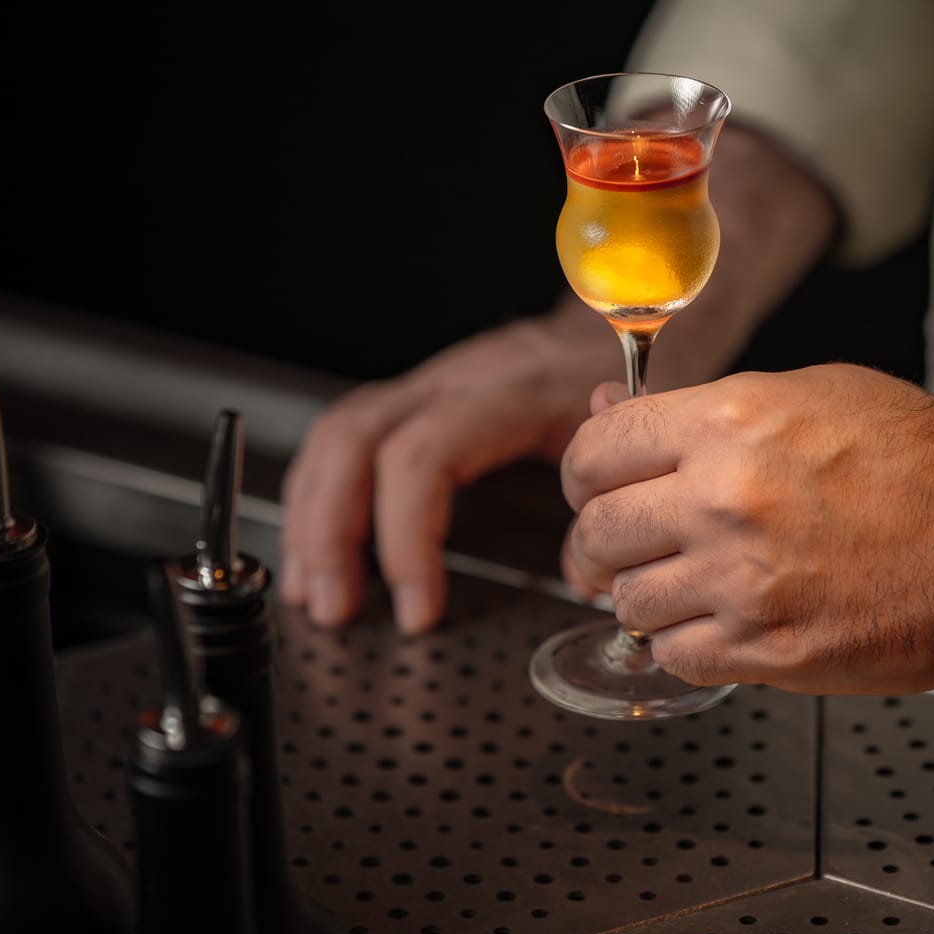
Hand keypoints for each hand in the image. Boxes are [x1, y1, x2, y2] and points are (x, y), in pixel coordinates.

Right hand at [280, 315, 614, 632]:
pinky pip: (341, 441)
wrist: (603, 325)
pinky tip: (315, 550)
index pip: (420, 459)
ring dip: (311, 521)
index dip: (406, 539)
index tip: (418, 609)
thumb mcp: (621, 433)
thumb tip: (578, 572)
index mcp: (499, 392)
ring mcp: (420, 387)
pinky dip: (318, 499)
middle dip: (329, 533)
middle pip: (352, 443)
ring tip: (313, 594)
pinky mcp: (409, 400)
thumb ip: (598, 502)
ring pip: (334, 439)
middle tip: (334, 609)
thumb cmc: (607, 377)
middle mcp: (446, 383)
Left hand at [557, 365, 933, 693]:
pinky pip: (676, 656)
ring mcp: (746, 581)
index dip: (585, 472)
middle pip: (600, 531)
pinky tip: (720, 622)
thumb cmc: (926, 459)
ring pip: (629, 601)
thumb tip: (609, 411)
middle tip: (627, 546)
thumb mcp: (808, 395)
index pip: (596, 449)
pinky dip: (685, 644)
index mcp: (730, 422)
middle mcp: (726, 500)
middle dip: (604, 540)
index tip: (595, 488)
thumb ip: (701, 412)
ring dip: (646, 596)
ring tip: (687, 584)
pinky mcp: (773, 650)